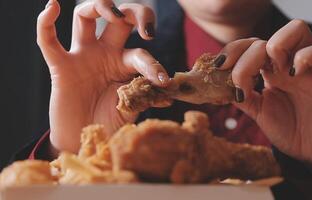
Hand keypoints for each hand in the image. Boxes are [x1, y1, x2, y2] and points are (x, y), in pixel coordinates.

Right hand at [37, 0, 168, 152]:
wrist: (85, 140)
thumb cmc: (109, 123)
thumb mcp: (131, 109)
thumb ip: (145, 97)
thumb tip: (168, 94)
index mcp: (124, 64)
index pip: (141, 53)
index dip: (153, 65)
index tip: (163, 82)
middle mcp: (105, 54)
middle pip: (119, 19)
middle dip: (136, 14)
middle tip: (147, 30)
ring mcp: (82, 56)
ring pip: (86, 16)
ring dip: (100, 7)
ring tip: (114, 14)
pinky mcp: (60, 67)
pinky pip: (48, 41)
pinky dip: (45, 23)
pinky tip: (52, 6)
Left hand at [218, 20, 311, 164]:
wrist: (310, 150)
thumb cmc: (286, 128)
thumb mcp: (257, 111)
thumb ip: (239, 96)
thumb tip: (216, 86)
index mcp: (269, 69)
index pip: (249, 44)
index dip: (232, 51)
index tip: (219, 67)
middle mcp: (286, 63)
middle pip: (264, 39)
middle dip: (245, 58)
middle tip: (241, 83)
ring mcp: (306, 67)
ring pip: (296, 29)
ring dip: (275, 46)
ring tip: (271, 72)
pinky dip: (305, 56)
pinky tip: (293, 74)